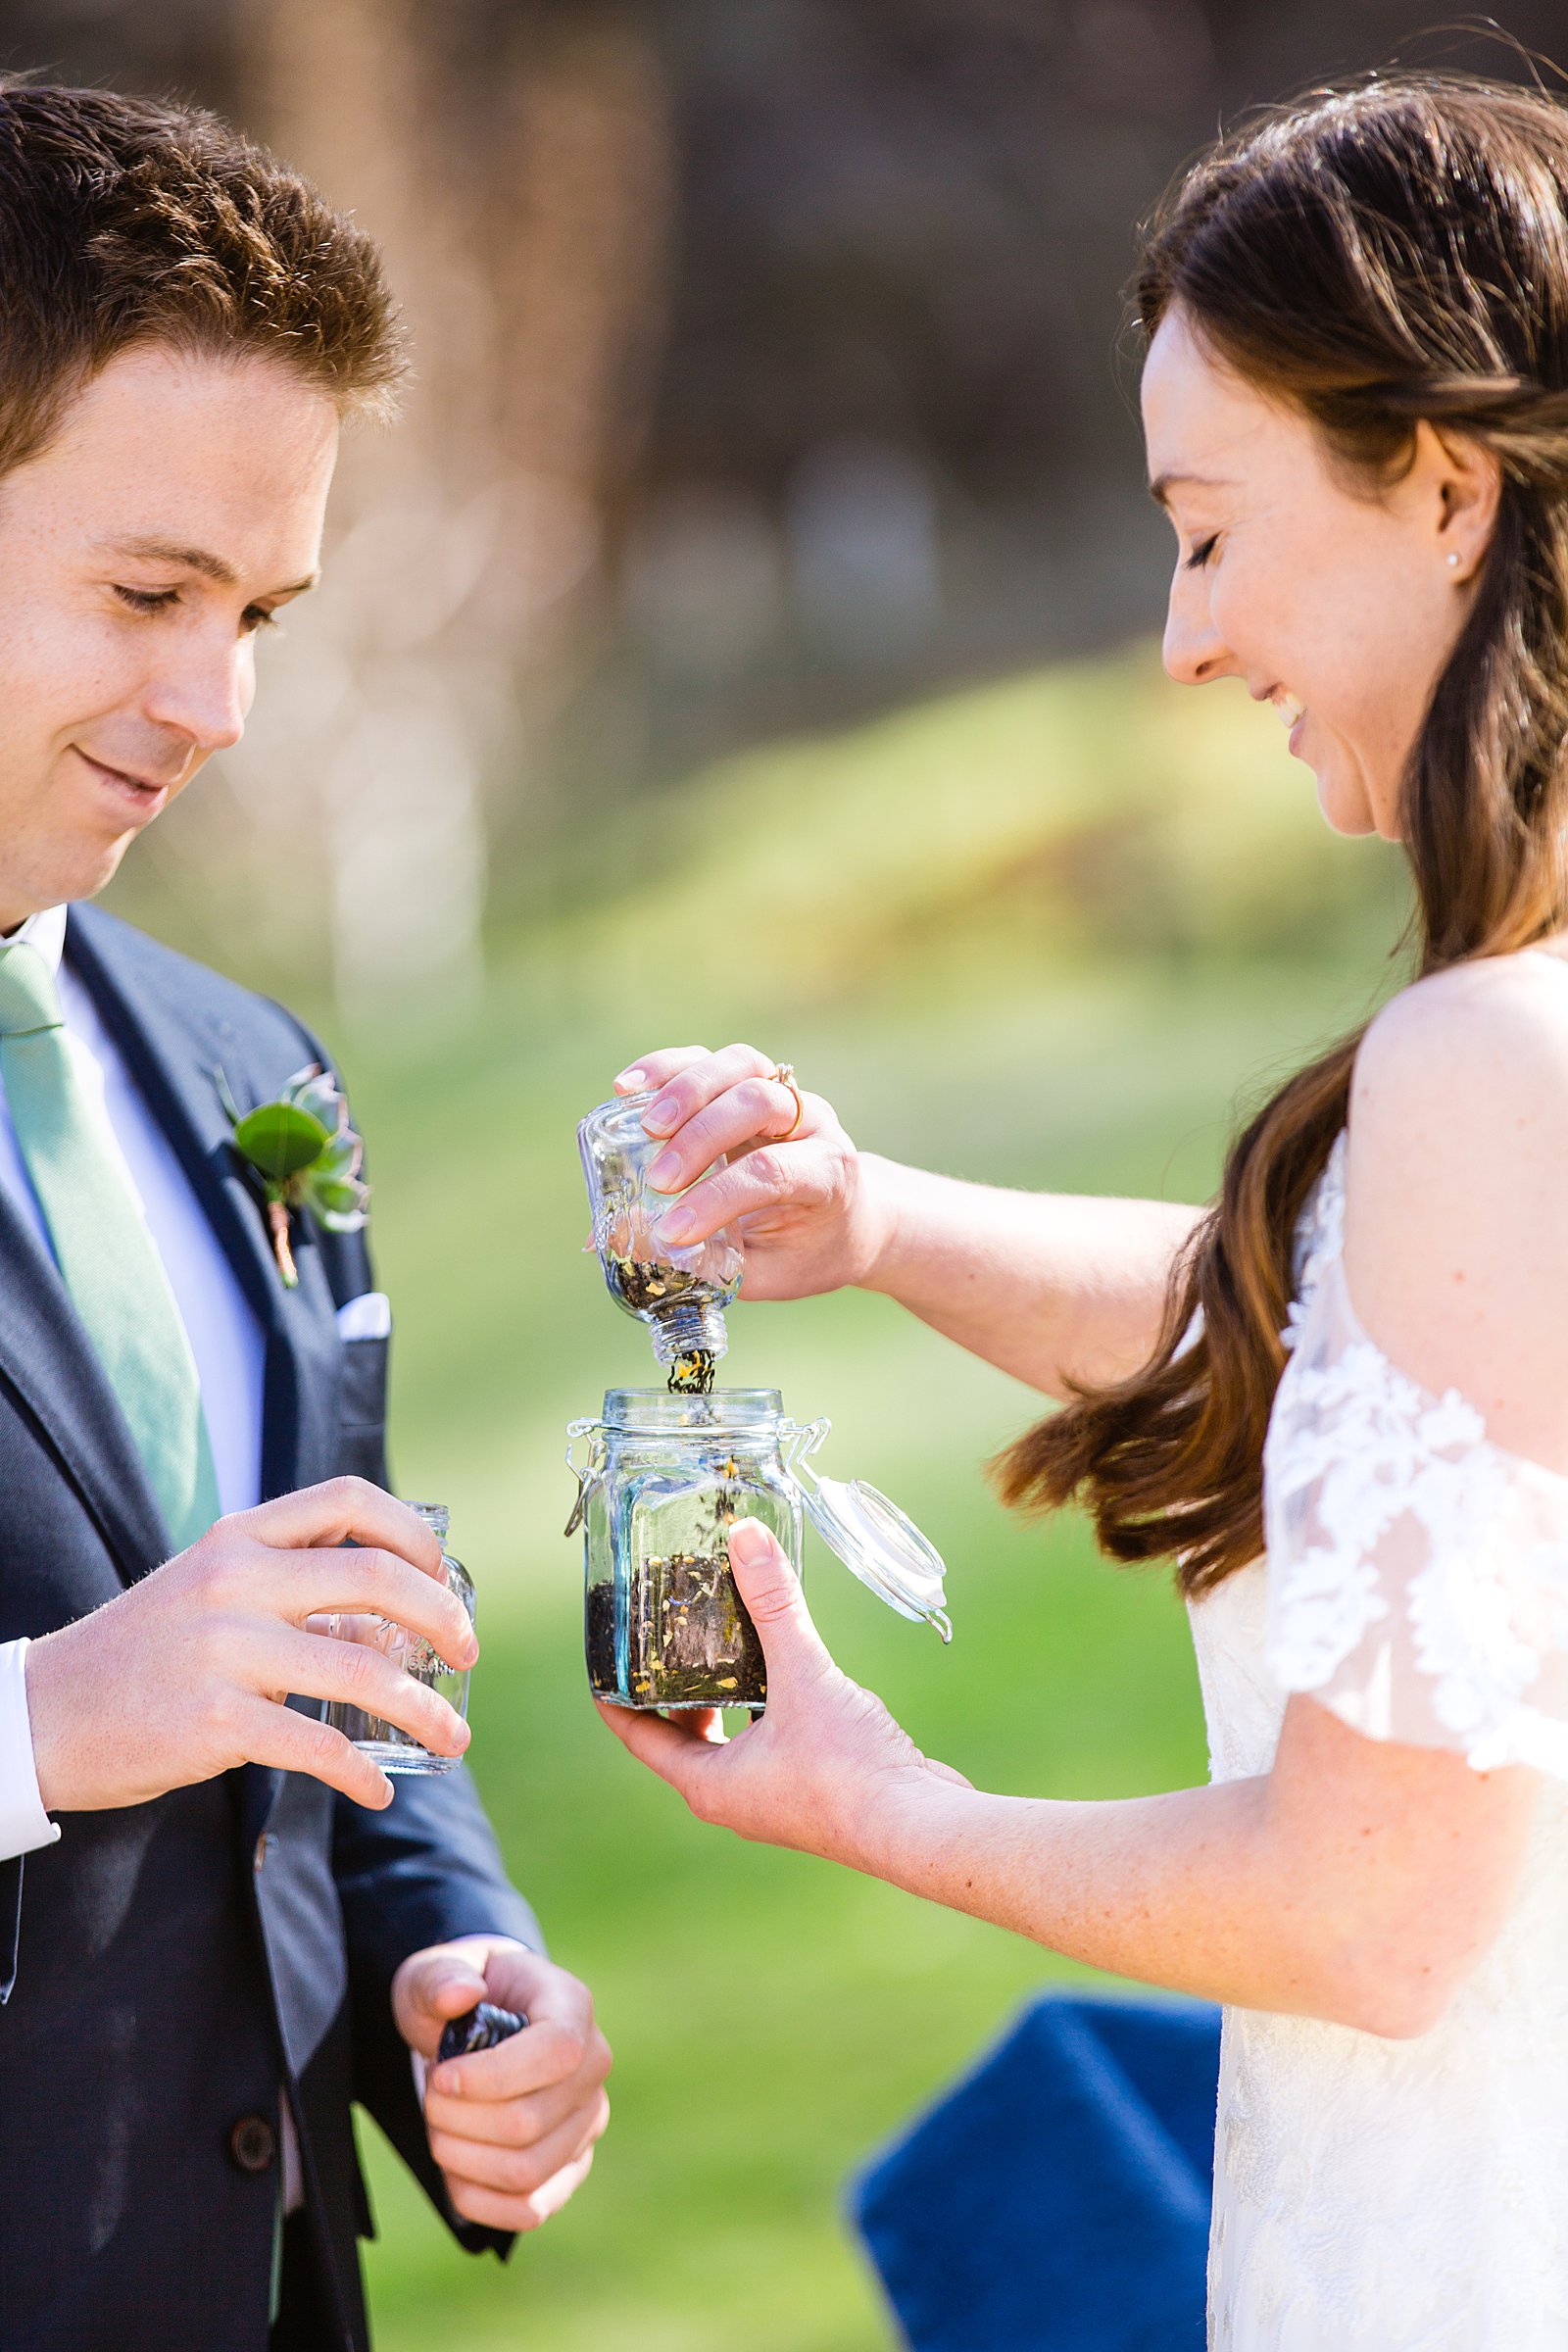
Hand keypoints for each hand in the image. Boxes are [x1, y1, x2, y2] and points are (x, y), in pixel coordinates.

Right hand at [25, 1477, 477, 1813]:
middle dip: (442, 1617)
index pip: (349, 1500)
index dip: (413, 1533)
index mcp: (240, 1537)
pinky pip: (317, 1746)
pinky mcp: (213, 1721)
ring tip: (454, 1739)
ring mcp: (224, 1650)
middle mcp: (235, 1580)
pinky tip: (379, 1791)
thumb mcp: (214, 1593)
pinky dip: (361, 1773)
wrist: (45, 1714)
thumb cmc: (147, 1654)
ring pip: (362, 1668)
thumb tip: (396, 1621)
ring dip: (425, 1709)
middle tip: (470, 1653)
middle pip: (376, 1577)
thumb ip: (295, 1593)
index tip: (442, 1575)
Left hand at [394, 1936, 611, 2233]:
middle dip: (457, 2119)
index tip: (441, 2077)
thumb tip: (461, 1994)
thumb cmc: (460, 1993)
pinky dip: (480, 2200)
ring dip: (461, 2159)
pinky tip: (453, 2169)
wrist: (479, 2023)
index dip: (492, 2076)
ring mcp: (588, 2120)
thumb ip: (439, 1977)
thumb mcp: (437, 1971)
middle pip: (529, 2122)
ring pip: (526, 2171)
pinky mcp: (571, 2166)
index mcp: (572, 2006)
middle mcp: (594, 2065)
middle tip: (430, 2097)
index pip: (557, 2053)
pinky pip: (531, 2209)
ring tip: (440, 2126)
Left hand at [597, 1519, 968, 1866]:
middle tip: (672, 1633)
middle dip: (676, 1685)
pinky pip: (769, 1742)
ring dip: (724, 1693)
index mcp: (707, 1783)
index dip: (615, 1694)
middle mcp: (731, 1797)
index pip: (637, 1734)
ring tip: (727, 1640)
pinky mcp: (810, 1790)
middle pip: (683, 1735)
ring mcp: (771, 1798)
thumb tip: (745, 1537)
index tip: (603, 1656)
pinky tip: (787, 1671)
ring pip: (729, 1739)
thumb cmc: (848, 1768)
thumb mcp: (803, 1675)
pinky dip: (765, 1705)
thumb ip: (774, 1605)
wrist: (917, 1824)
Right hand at [612, 1043, 890, 1299]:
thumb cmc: (810, 1250)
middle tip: (658, 1180)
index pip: (772, 1170)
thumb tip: (641, 1251)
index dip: (718, 1198)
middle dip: (701, 1137)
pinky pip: (711, 1058)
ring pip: (741, 1064)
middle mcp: (813, 1122)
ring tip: (645, 1126)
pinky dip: (668, 1067)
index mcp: (828, 1173)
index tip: (673, 1229)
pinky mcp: (750, 1082)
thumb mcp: (777, 1274)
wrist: (851, 1217)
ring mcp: (784, 1094)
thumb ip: (716, 1266)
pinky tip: (629, 1088)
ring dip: (686, 1090)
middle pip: (758, 1101)